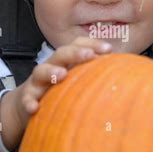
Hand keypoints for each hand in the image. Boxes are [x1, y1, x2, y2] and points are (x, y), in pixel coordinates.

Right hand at [0, 37, 111, 151]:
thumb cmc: (59, 89)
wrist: (28, 103)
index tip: (109, 49)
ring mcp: (38, 81)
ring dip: (51, 71)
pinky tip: (35, 107)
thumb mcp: (76, 79)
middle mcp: (52, 66)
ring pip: (41, 71)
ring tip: (62, 75)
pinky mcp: (27, 97)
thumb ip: (94, 74)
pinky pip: (26, 98)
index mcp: (66, 60)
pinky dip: (29, 102)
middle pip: (61, 54)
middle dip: (75, 53)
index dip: (92, 44)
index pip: (78, 45)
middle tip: (89, 55)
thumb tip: (126, 75)